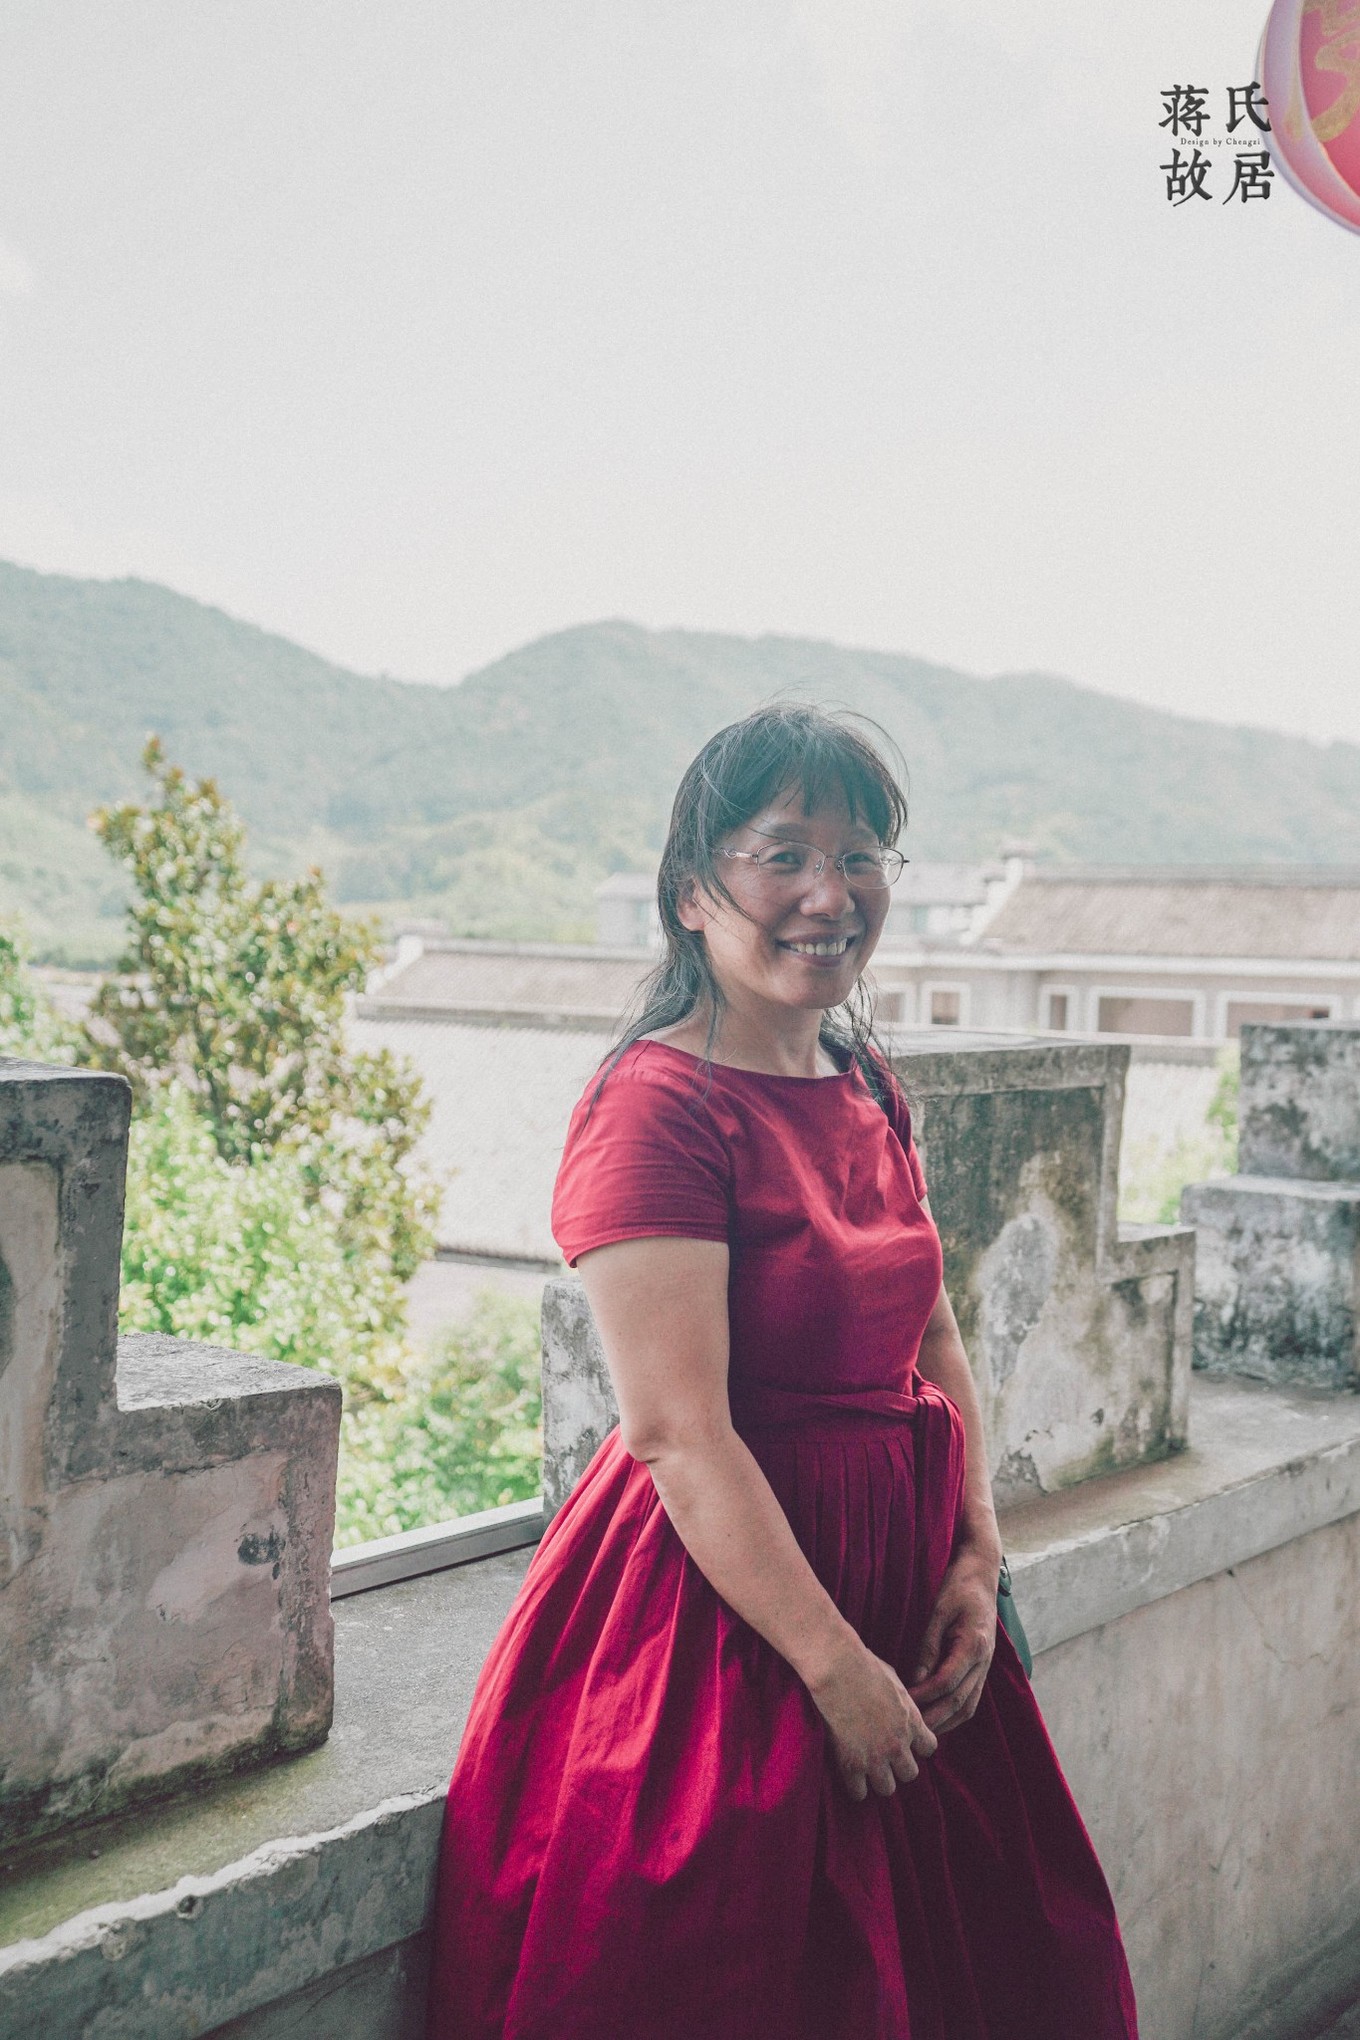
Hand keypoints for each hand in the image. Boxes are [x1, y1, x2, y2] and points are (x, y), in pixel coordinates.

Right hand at [806, 1635, 937, 1800]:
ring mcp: (875, 1757)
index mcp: (912, 1722)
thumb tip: (901, 1702)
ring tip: (866, 1768)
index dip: (917, 1746)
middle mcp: (898, 1744)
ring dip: (878, 1779)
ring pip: (887, 1788)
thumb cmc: (864, 1665)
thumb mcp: (894, 1679)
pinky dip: (855, 1787)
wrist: (839, 1669)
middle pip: (910, 1774)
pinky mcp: (851, 1764)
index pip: (929, 1748)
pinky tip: (849, 1775)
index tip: (904, 1740)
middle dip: (898, 1766)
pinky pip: (859, 1793)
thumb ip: (902, 1700)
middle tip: (884, 1756)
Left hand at [908, 1546, 997, 1734]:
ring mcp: (986, 1665)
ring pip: (969, 1705)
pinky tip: (937, 1718)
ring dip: (946, 1723)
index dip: (924, 1697)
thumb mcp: (938, 1612)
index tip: (903, 1705)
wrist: (982, 1573)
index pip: (947, 1682)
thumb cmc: (958, 1586)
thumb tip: (915, 1680)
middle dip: (934, 1720)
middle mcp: (985, 1660)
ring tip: (922, 1734)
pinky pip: (971, 1697)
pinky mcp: (982, 1665)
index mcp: (974, 1645)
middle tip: (910, 1732)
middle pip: (959, 1701)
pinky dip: (955, 1713)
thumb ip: (928, 1647)